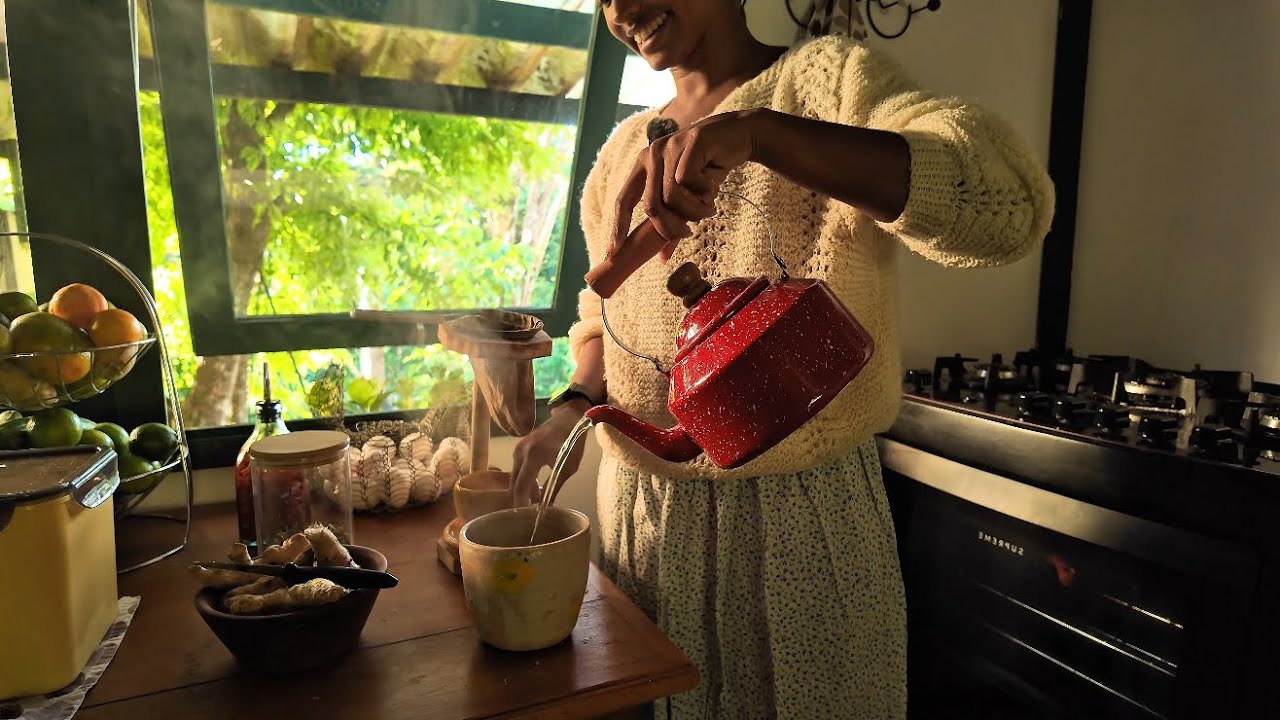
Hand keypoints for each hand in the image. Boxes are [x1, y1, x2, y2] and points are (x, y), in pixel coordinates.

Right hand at [511, 402, 590, 505]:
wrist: (569, 417)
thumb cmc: (573, 441)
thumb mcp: (568, 468)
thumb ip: (554, 487)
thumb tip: (547, 507)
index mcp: (533, 456)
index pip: (521, 486)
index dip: (520, 503)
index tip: (522, 517)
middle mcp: (521, 452)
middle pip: (514, 482)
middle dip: (519, 499)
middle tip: (527, 514)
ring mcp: (518, 448)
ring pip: (515, 475)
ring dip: (523, 489)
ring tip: (535, 502)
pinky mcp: (520, 447)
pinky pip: (518, 468)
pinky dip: (524, 479)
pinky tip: (535, 488)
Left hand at [612, 110, 765, 260]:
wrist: (739, 136)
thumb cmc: (710, 169)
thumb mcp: (689, 197)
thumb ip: (674, 220)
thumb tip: (662, 256)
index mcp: (644, 166)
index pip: (624, 200)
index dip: (618, 226)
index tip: (613, 252)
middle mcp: (651, 154)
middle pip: (651, 205)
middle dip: (669, 227)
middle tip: (686, 233)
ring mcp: (669, 146)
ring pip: (671, 196)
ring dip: (693, 211)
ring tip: (707, 208)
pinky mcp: (689, 142)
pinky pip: (689, 180)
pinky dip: (704, 192)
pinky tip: (713, 188)